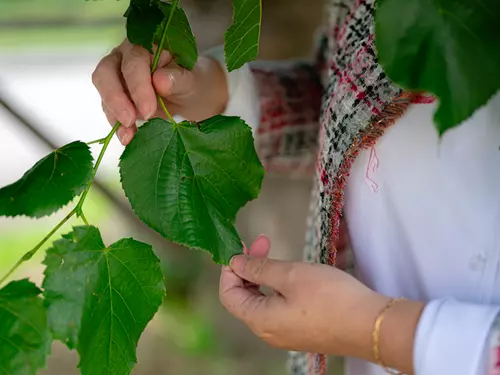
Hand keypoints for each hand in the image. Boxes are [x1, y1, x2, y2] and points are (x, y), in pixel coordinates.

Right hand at [92, 39, 227, 144]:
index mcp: (146, 46)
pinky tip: (128, 139)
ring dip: (114, 116)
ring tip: (128, 137)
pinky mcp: (117, 98)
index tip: (148, 110)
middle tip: (130, 121)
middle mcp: (126, 58)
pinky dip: (118, 126)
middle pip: (106, 73)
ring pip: (104, 93)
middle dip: (116, 99)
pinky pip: (111, 111)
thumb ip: (179, 80)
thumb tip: (160, 80)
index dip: (138, 86)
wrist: (196, 96)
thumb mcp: (194, 81)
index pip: (134, 62)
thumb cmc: (195, 82)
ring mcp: (118, 78)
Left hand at [219, 236, 423, 373]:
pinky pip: (278, 308)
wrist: (371, 324)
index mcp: (259, 320)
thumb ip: (259, 268)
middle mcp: (268, 331)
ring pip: (262, 302)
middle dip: (249, 267)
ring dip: (265, 276)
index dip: (231, 267)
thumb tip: (234, 263)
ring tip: (278, 255)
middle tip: (265, 242)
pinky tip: (291, 275)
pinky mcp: (302, 331)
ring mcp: (285, 334)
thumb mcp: (290, 275)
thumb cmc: (330, 297)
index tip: (245, 245)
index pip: (228, 293)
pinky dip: (278, 288)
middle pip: (244, 297)